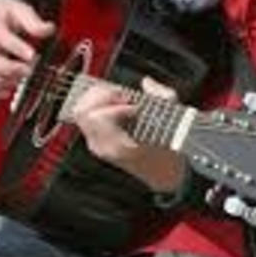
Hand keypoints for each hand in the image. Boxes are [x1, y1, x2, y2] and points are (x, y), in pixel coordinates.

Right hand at [0, 0, 54, 98]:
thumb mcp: (23, 12)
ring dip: (0, 81)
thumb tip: (48, 29)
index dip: (16, 47)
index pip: (0, 36)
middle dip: (9, 68)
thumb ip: (34, 21)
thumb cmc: (11, 16)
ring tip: (19, 81)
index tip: (32, 55)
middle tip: (28, 71)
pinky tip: (7, 92)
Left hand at [71, 77, 186, 192]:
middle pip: (82, 110)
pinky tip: (115, 104)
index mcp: (118, 145)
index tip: (133, 104)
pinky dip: (97, 104)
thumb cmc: (168, 152)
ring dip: (98, 98)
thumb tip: (146, 83)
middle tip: (122, 95)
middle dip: (102, 96)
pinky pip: (85, 116)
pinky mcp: (95, 140)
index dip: (115, 102)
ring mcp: (96, 144)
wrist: (163, 173)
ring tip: (118, 98)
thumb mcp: (176, 123)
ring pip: (80, 111)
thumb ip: (163, 97)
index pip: (97, 116)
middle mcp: (102, 146)